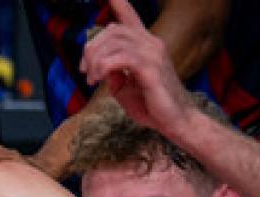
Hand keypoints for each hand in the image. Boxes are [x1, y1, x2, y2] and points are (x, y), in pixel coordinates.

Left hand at [80, 0, 198, 136]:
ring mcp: (153, 54)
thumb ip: (113, 73)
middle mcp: (151, 43)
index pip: (131, 17)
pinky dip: (103, 67)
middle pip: (113, 30)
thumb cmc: (152, 106)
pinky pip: (120, 58)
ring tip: (91, 79)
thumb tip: (102, 67)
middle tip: (84, 71)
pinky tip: (99, 79)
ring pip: (114, 41)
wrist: (175, 122)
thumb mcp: (124, 88)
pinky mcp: (151, 68)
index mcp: (146, 45)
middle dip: (91, 48)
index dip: (119, 3)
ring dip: (94, 60)